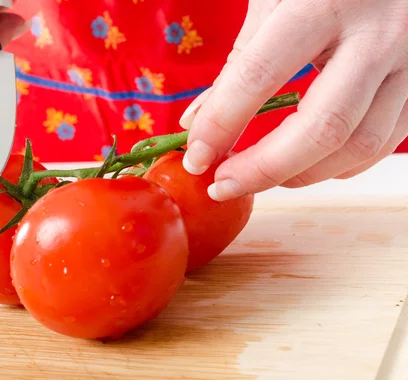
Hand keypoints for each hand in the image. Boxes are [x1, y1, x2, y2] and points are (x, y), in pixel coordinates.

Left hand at [180, 0, 407, 200]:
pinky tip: (305, 163)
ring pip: (358, 145)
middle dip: (263, 169)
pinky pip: (381, 144)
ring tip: (259, 176)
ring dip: (300, 174)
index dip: (221, 125)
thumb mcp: (275, 1)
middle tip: (223, 184)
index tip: (197, 157)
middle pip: (322, 127)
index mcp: (324, 3)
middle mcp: (377, 34)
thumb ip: (240, 61)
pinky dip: (337, 166)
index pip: (259, 75)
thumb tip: (197, 122)